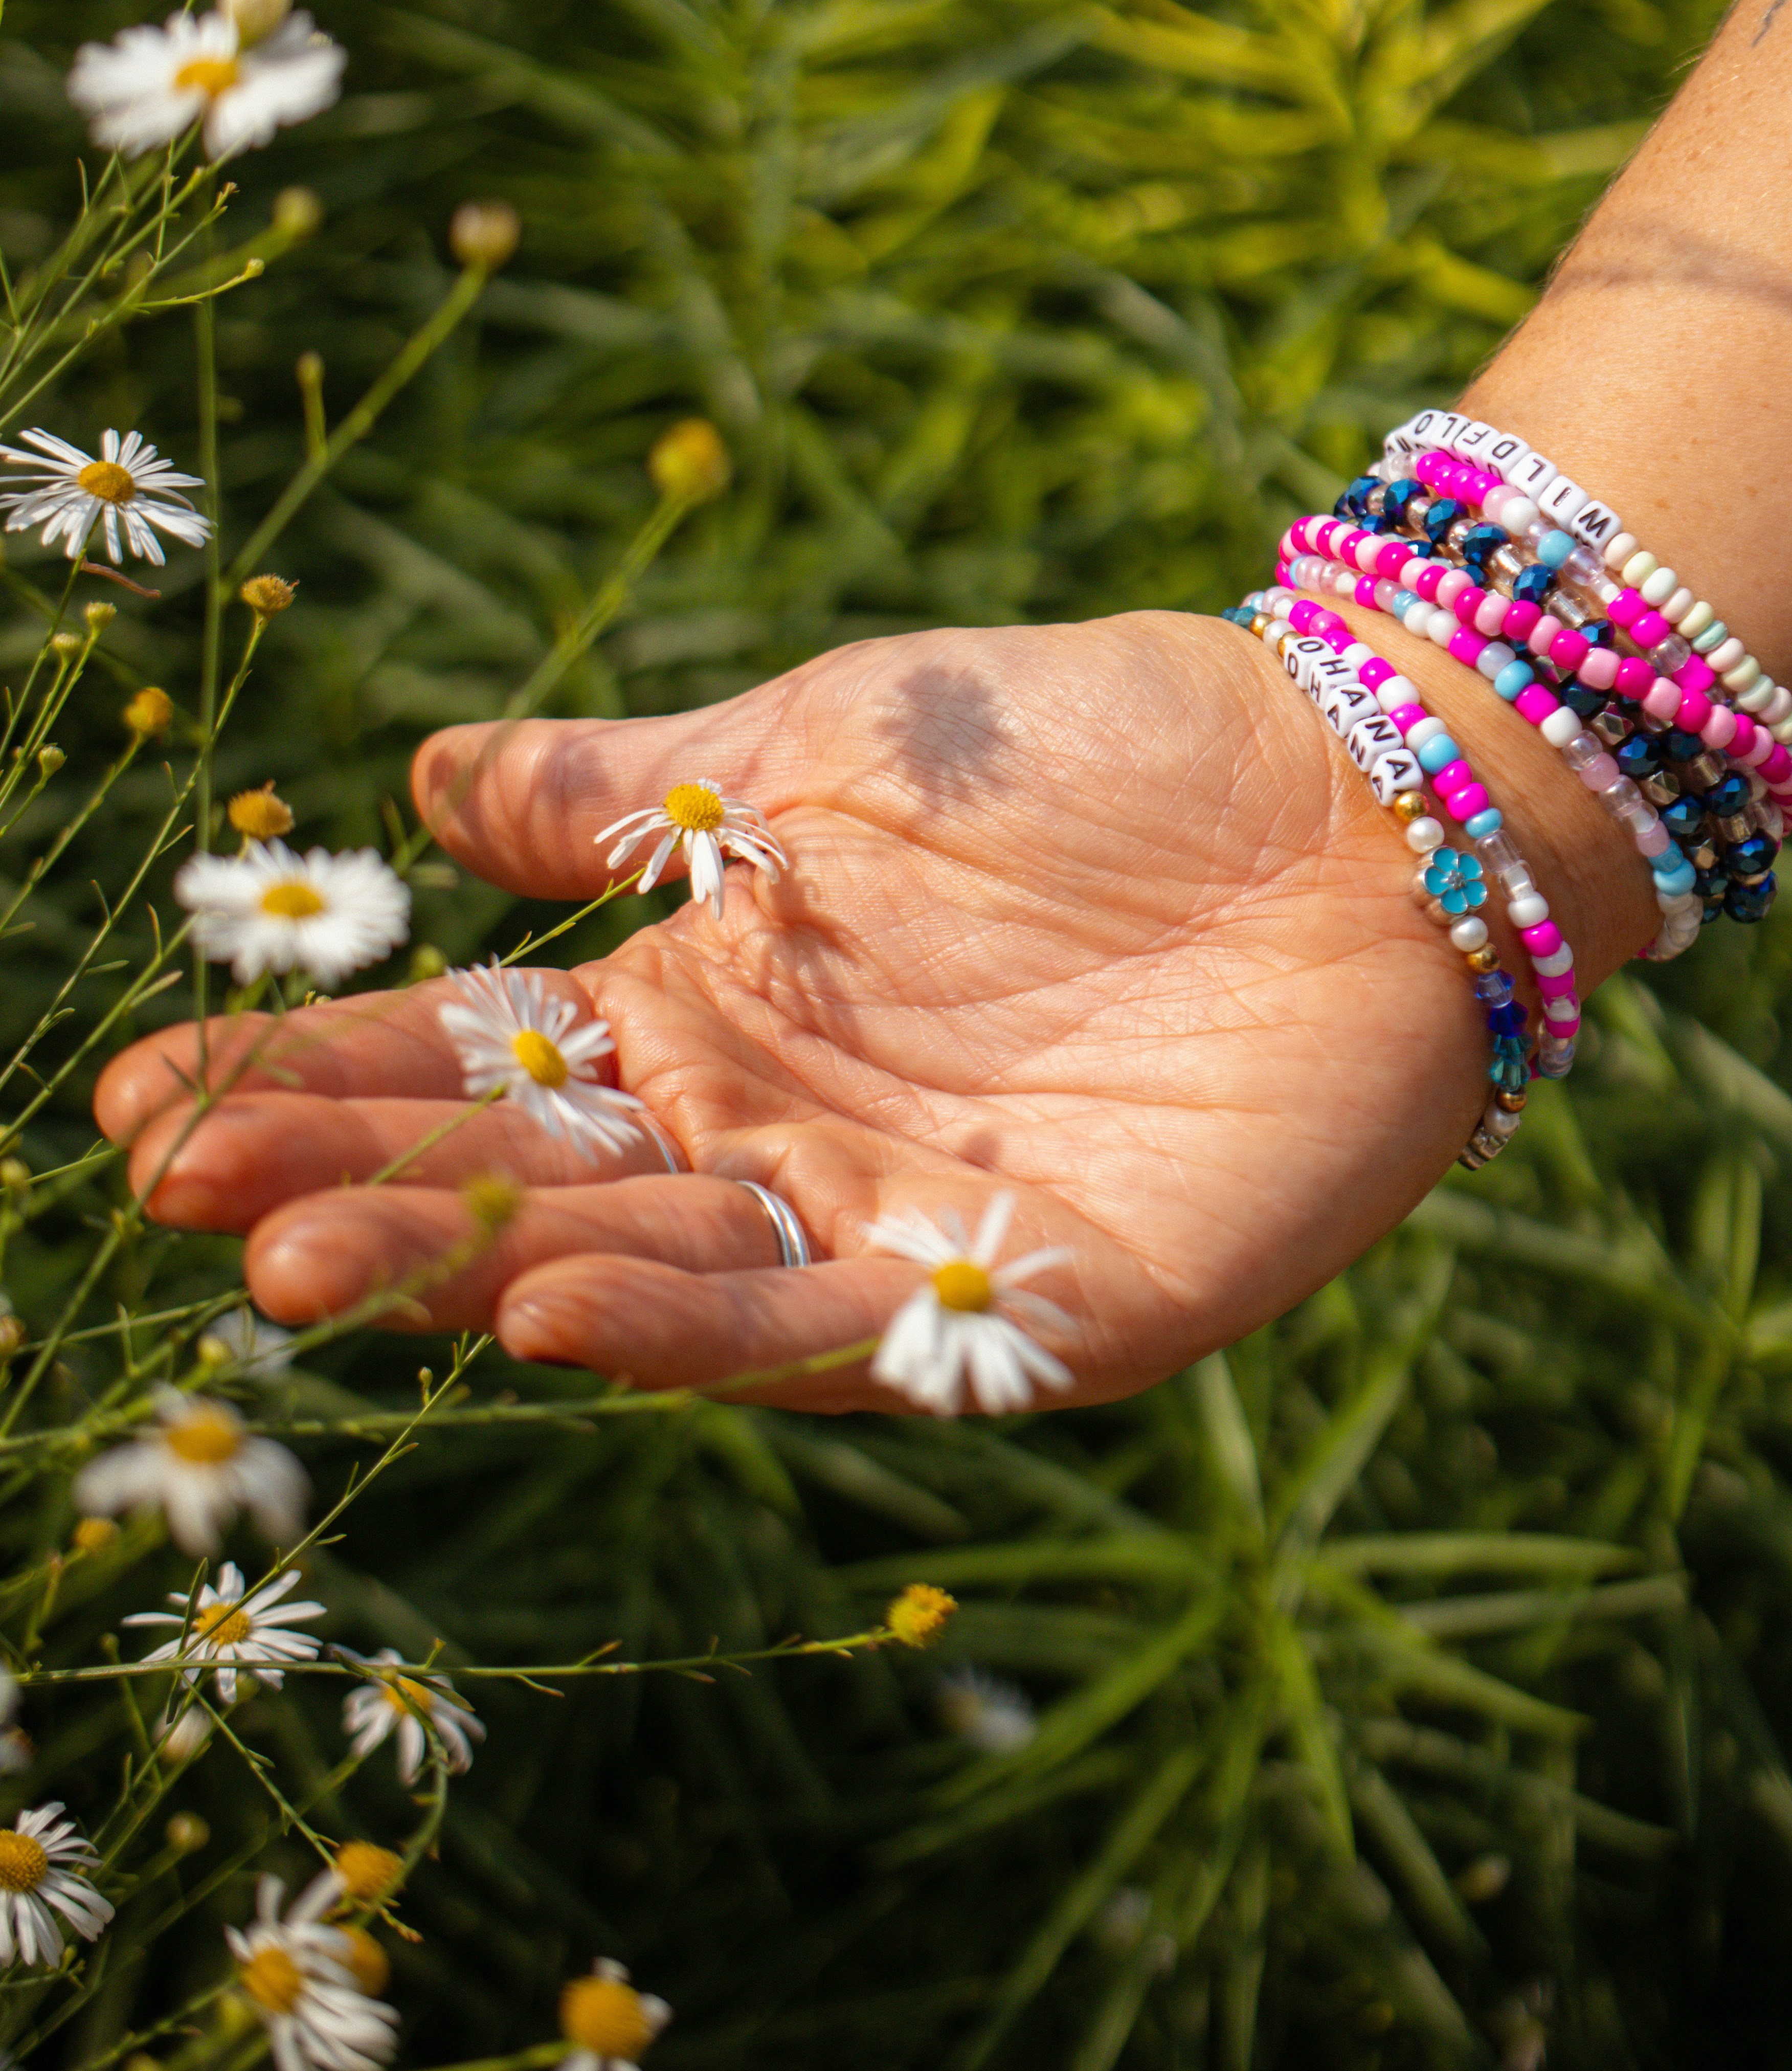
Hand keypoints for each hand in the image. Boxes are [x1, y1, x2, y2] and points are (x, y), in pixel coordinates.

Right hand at [93, 611, 1568, 1409]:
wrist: (1363, 787)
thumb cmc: (1096, 743)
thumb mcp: (839, 735)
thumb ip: (643, 790)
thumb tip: (423, 780)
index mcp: (717, 1003)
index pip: (480, 1063)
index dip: (320, 1087)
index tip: (149, 1103)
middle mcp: (785, 1139)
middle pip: (545, 1191)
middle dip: (372, 1201)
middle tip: (205, 1211)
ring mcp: (906, 1232)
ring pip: (667, 1283)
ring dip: (496, 1278)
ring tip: (328, 1265)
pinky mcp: (1047, 1305)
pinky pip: (854, 1335)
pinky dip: (709, 1324)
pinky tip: (567, 1302)